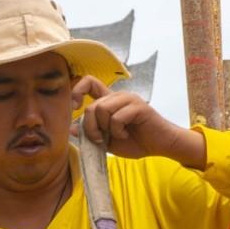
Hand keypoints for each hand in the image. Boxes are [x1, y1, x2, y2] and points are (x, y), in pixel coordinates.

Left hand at [73, 76, 206, 167]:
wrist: (158, 145)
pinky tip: (126, 134)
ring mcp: (128, 99)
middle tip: (100, 139)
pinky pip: (117, 117)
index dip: (76, 91)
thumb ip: (90, 133)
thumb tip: (70, 128)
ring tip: (116, 135)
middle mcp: (117, 97)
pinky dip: (118, 131)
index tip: (74, 107)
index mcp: (108, 101)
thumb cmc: (134, 141)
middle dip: (90, 128)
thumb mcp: (106, 141)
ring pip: (102, 109)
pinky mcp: (138, 106)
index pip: (88, 83)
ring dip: (105, 129)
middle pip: (91, 107)